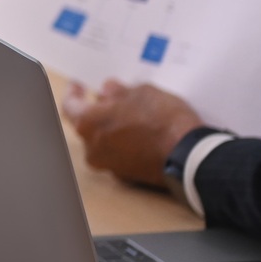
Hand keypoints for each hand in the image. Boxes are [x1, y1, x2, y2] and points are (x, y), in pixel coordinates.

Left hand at [62, 80, 207, 188]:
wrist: (190, 156)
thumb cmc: (163, 120)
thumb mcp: (141, 92)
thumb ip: (118, 91)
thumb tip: (107, 91)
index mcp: (88, 125)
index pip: (70, 106)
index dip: (74, 93)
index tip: (79, 85)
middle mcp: (93, 148)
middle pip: (87, 125)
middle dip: (98, 110)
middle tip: (110, 96)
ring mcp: (109, 165)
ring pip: (104, 141)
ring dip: (112, 126)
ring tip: (130, 112)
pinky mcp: (128, 176)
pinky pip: (119, 154)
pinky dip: (124, 142)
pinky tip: (139, 131)